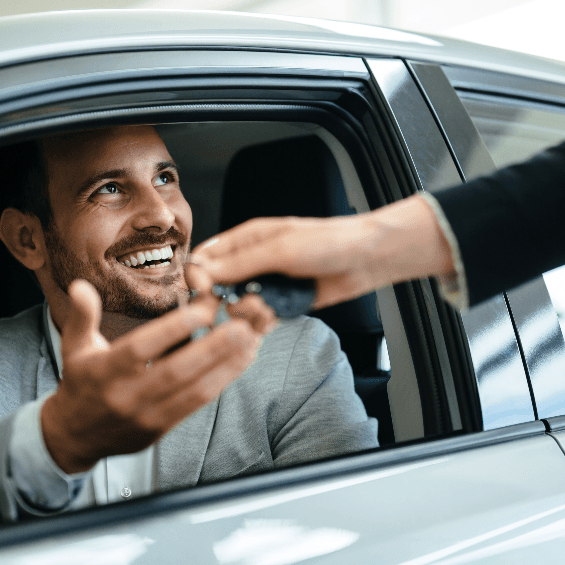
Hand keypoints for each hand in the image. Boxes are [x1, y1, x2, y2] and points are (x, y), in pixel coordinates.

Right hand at [40, 273, 274, 473]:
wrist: (76, 436)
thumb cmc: (81, 382)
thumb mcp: (75, 346)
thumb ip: (82, 315)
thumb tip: (81, 285)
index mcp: (105, 371)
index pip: (142, 348)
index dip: (174, 328)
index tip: (203, 308)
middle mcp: (127, 395)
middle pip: (176, 371)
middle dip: (213, 348)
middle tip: (241, 324)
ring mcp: (146, 416)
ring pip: (193, 391)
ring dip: (225, 366)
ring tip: (249, 340)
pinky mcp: (161, 429)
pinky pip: (196, 405)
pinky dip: (220, 382)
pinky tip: (239, 362)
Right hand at [190, 195, 454, 308]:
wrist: (366, 259)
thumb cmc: (328, 242)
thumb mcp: (280, 249)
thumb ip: (241, 262)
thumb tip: (203, 271)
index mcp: (246, 239)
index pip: (205, 258)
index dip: (199, 277)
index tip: (204, 292)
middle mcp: (252, 262)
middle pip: (217, 287)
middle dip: (222, 301)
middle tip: (238, 306)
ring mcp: (267, 284)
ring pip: (237, 307)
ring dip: (247, 314)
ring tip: (266, 310)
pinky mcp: (282, 304)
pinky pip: (259, 320)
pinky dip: (262, 324)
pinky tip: (272, 318)